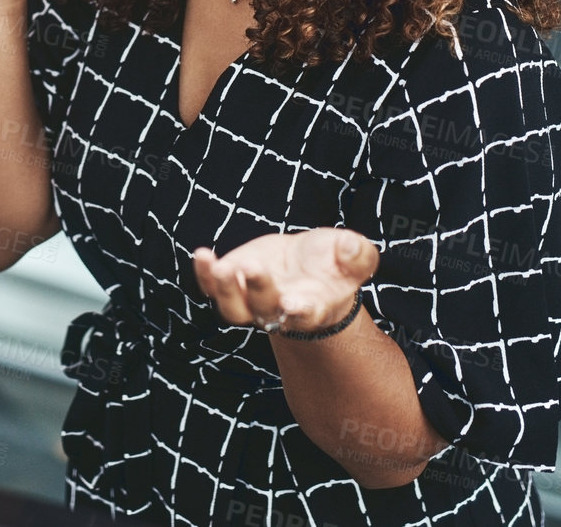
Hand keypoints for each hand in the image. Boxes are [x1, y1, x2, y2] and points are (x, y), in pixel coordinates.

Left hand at [193, 228, 379, 334]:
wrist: (308, 267)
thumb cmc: (335, 265)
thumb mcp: (355, 256)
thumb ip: (358, 255)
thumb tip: (351, 247)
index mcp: (314, 306)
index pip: (306, 314)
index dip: (299, 311)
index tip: (292, 303)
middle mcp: (280, 310)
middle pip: (265, 308)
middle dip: (258, 288)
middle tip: (253, 266)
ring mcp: (252, 299)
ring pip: (234, 308)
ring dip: (225, 289)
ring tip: (218, 266)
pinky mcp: (234, 282)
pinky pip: (213, 286)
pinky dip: (204, 275)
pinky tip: (201, 255)